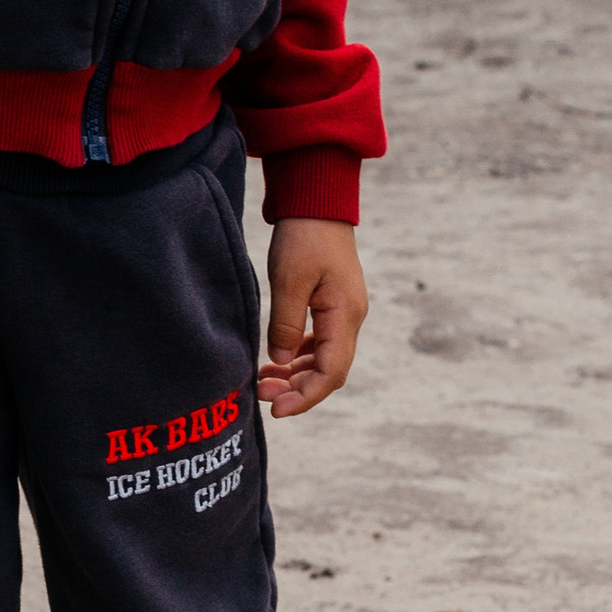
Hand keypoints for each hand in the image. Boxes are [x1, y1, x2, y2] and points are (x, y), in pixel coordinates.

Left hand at [258, 217, 368, 418]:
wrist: (318, 201)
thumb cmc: (304, 236)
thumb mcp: (289, 280)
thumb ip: (285, 324)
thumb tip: (278, 362)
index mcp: (345, 316)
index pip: (331, 373)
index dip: (305, 397)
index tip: (277, 410)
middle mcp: (350, 318)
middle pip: (328, 371)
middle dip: (297, 389)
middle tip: (261, 395)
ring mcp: (343, 310)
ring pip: (323, 357)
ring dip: (295, 374)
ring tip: (263, 381)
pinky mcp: (332, 303)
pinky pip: (318, 341)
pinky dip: (297, 355)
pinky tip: (275, 359)